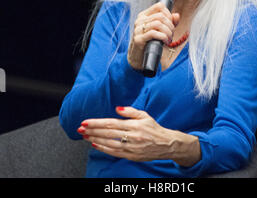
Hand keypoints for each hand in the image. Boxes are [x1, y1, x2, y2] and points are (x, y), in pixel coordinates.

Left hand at [77, 106, 199, 165]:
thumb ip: (130, 111)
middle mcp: (132, 136)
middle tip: (80, 129)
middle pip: (108, 133)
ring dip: (95, 140)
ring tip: (85, 136)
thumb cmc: (154, 128)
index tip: (86, 122)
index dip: (97, 123)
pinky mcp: (131, 156)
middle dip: (92, 131)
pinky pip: (114, 152)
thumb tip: (116, 108)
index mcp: (134, 125)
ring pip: (109, 143)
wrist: (166, 144)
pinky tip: (95, 145)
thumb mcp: (144, 115)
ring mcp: (131, 147)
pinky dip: (104, 149)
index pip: (111, 123)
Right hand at [127, 2, 179, 70]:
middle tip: (171, 34)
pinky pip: (153, 33)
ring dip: (167, 32)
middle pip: (160, 16)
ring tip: (169, 39)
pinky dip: (163, 37)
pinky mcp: (138, 39)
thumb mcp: (160, 30)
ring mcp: (138, 29)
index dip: (168, 14)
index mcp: (144, 15)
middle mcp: (140, 20)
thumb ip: (169, 22)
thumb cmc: (150, 42)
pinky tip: (165, 41)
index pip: (159, 6)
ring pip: (158, 23)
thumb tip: (176, 15)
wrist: (139, 56)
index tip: (171, 23)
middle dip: (170, 25)